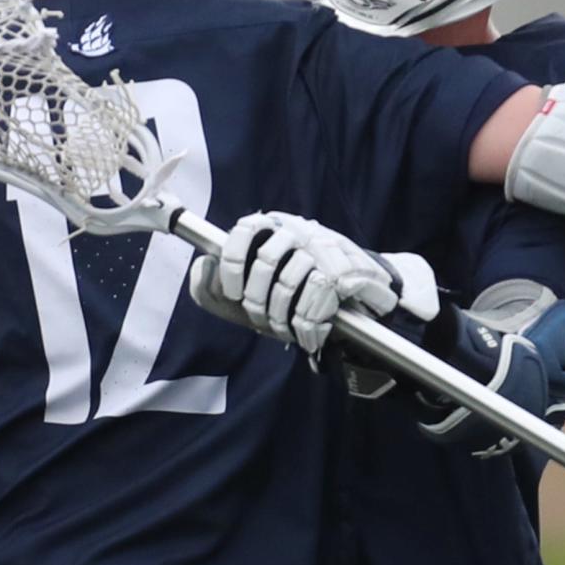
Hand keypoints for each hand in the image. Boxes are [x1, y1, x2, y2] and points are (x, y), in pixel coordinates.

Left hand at [190, 212, 437, 358]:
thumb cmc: (299, 298)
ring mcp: (324, 246)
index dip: (233, 263)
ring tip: (287, 332)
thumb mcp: (249, 296)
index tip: (233, 293)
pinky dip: (308, 326)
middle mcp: (299, 229)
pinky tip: (310, 336)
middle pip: (265, 262)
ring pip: (290, 282)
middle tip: (264, 321)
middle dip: (259, 304)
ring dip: (284, 319)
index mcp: (274, 228)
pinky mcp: (346, 268)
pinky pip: (316, 298)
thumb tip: (203, 267)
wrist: (361, 303)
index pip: (246, 229)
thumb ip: (213, 287)